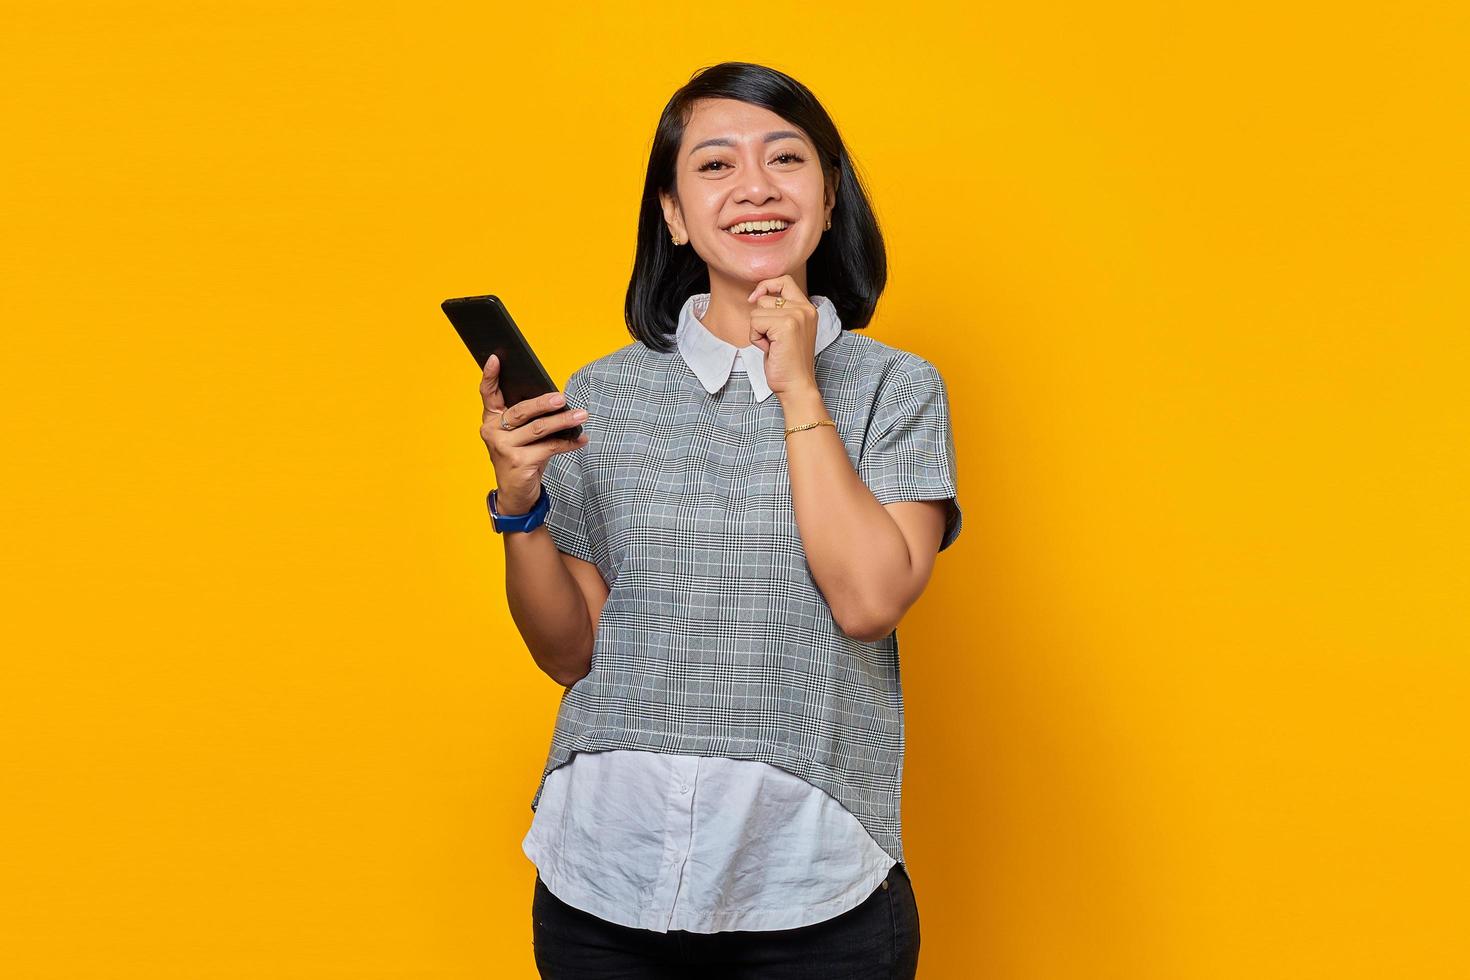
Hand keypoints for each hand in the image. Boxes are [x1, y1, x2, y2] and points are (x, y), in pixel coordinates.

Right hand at [479, 353, 588, 511]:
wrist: (516, 495)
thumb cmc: (521, 458)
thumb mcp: (520, 436)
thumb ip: (529, 419)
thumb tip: (558, 401)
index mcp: (491, 420)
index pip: (488, 393)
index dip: (490, 375)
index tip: (496, 358)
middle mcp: (493, 432)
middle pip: (521, 411)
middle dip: (544, 403)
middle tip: (563, 398)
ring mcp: (504, 448)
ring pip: (539, 429)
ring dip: (563, 421)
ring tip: (581, 416)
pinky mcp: (518, 463)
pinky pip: (549, 448)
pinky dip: (568, 443)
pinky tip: (581, 439)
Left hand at [747, 275, 819, 397]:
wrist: (796, 385)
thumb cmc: (788, 362)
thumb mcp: (787, 330)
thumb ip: (779, 312)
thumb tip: (756, 296)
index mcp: (808, 308)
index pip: (784, 280)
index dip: (766, 286)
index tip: (755, 298)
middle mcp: (804, 308)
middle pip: (765, 297)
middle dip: (761, 319)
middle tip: (773, 339)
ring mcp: (796, 315)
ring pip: (757, 311)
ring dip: (758, 330)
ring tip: (772, 345)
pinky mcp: (785, 325)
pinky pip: (755, 323)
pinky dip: (756, 338)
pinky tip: (770, 349)